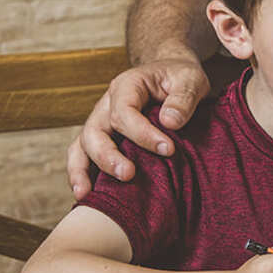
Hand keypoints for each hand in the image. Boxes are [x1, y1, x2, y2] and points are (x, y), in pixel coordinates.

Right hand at [65, 58, 210, 198]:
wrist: (171, 74)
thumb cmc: (180, 77)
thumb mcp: (191, 79)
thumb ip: (183, 98)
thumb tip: (169, 123)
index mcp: (127, 86)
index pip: (125, 112)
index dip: (143, 133)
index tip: (168, 149)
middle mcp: (107, 104)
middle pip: (94, 131)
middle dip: (108, 156)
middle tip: (128, 174)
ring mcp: (101, 122)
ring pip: (81, 145)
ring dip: (81, 170)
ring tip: (86, 195)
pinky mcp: (103, 138)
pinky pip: (83, 155)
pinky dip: (81, 174)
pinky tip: (86, 197)